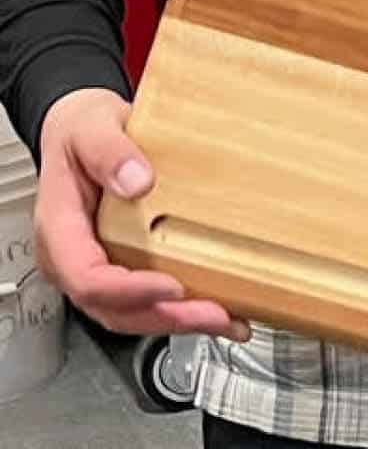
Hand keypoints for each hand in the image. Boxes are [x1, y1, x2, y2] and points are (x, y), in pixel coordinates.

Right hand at [33, 88, 247, 339]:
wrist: (87, 130)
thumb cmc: (82, 131)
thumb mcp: (90, 126)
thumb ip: (108, 151)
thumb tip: (136, 180)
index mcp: (59, 227)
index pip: (87, 276)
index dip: (129, 290)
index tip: (171, 287)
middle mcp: (75, 256)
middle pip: (112, 307)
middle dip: (166, 318)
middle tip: (215, 315)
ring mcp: (98, 265)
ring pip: (131, 313)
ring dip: (179, 322)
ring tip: (228, 320)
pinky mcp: (124, 267)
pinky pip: (147, 301)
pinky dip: (183, 311)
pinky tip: (221, 310)